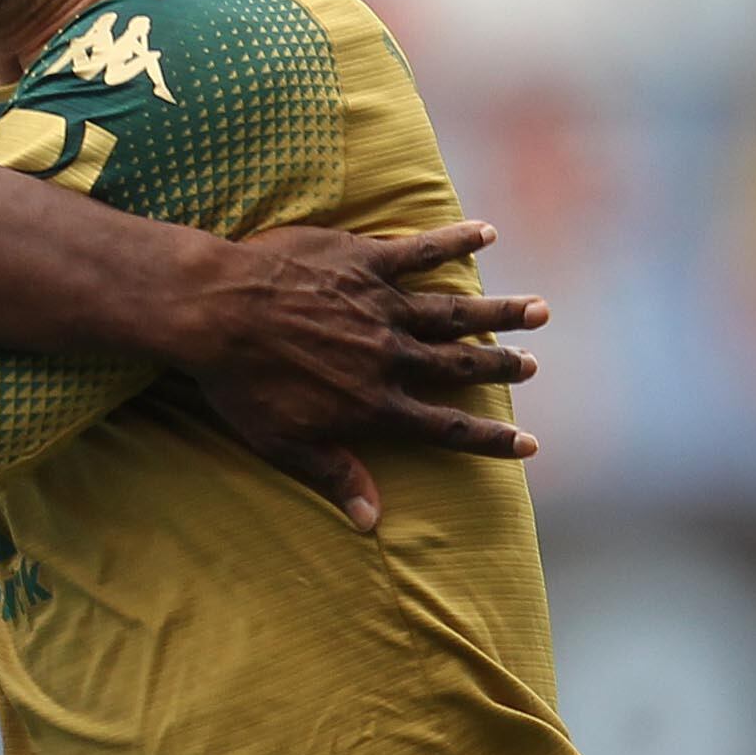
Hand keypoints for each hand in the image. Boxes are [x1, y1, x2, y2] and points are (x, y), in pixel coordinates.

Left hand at [176, 222, 544, 531]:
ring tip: (539, 308)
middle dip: (501, 365)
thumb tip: (371, 522)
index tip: (529, 443)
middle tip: (535, 364)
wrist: (216, 313)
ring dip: (499, 309)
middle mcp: (390, 355)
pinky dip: (455, 240)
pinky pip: (421, 250)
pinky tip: (486, 232)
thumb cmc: (240, 384)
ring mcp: (381, 305)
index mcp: (374, 403)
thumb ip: (334, 477)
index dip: (489, 439)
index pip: (445, 427)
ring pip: (454, 309)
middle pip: (459, 363)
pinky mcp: (364, 262)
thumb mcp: (284, 444)